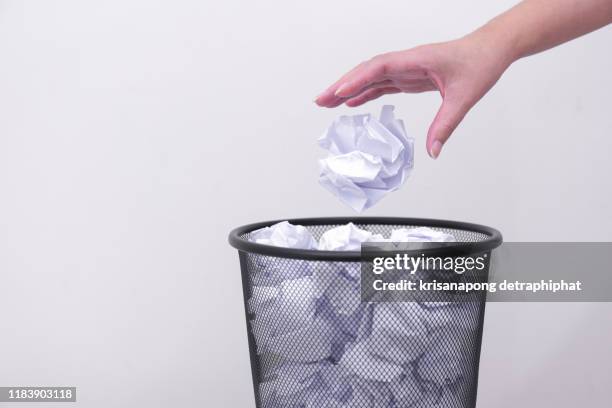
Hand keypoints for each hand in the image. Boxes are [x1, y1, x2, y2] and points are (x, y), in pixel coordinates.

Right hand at [315, 36, 511, 157]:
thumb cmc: (480, 63)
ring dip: (349, 89)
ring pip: (371, 77)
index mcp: (417, 60)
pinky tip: (353, 101)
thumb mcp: (464, 97)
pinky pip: (382, 84)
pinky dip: (366, 92)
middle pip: (367, 71)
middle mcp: (408, 62)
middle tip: (321, 100)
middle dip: (342, 85)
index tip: (339, 92)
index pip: (379, 67)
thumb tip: (432, 150)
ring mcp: (407, 69)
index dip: (357, 80)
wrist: (492, 50)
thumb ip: (445, 125)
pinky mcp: (411, 76)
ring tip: (328, 103)